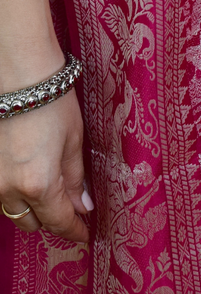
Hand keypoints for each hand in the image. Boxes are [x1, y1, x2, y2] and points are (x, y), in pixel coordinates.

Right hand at [0, 78, 89, 243]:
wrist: (17, 73)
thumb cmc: (51, 100)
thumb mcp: (74, 139)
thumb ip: (76, 178)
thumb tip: (83, 205)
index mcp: (39, 184)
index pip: (59, 221)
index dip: (74, 230)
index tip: (84, 233)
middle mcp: (9, 189)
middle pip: (31, 222)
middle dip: (51, 219)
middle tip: (70, 208)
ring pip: (11, 210)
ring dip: (30, 208)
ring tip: (49, 191)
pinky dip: (13, 192)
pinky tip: (27, 177)